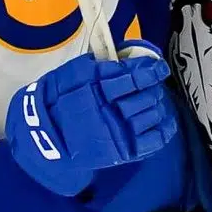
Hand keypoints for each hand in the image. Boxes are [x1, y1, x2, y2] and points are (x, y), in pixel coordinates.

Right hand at [4, 38, 178, 194]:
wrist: (45, 137)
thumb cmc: (57, 101)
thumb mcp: (73, 74)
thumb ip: (100, 66)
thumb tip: (126, 60)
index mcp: (100, 89)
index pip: (135, 77)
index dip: (152, 71)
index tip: (159, 69)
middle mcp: (112, 111)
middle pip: (147, 96)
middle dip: (155, 89)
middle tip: (154, 86)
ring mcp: (119, 132)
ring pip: (153, 116)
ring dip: (160, 106)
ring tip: (157, 101)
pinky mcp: (123, 151)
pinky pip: (154, 141)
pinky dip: (165, 129)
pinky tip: (166, 121)